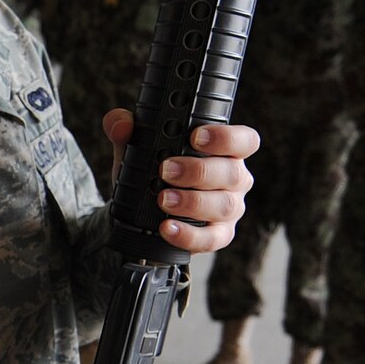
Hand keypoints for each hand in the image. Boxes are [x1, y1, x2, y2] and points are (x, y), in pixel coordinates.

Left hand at [103, 109, 257, 253]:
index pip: (244, 140)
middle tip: (165, 170)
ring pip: (224, 206)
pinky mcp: (219, 235)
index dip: (226, 137)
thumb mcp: (137, 147)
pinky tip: (166, 228)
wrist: (140, 211)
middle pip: (232, 173)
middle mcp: (234, 178)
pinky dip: (188, 235)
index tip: (195, 137)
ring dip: (192, 201)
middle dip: (198, 171)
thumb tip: (120, 125)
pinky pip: (211, 238)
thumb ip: (125, 128)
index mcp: (224, 151)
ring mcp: (230, 209)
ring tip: (163, 199)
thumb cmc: (153, 170)